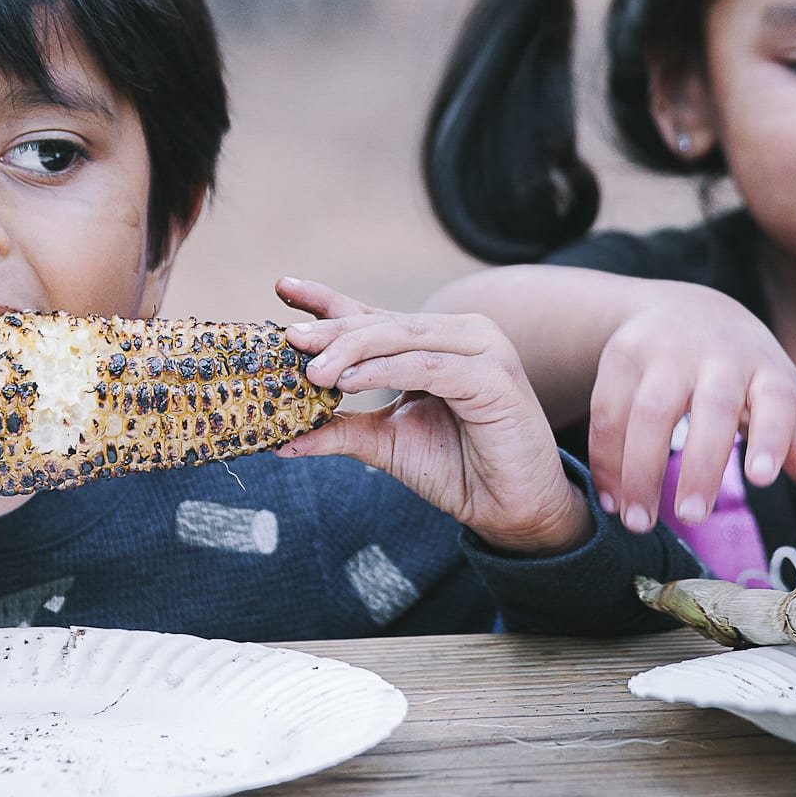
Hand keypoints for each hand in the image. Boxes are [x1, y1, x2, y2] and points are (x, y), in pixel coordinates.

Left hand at [276, 279, 591, 557]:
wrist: (513, 508)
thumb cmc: (460, 469)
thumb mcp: (388, 443)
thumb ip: (343, 430)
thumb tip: (283, 439)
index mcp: (434, 344)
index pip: (373, 315)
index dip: (328, 301)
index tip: (283, 288)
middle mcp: (461, 335)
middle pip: (383, 323)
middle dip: (333, 330)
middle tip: (290, 341)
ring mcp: (483, 350)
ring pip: (403, 337)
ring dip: (353, 351)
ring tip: (314, 371)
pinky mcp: (494, 376)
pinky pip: (427, 366)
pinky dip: (386, 371)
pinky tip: (350, 382)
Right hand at [588, 284, 795, 534]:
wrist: (686, 308)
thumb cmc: (745, 373)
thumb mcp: (783, 402)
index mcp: (767, 370)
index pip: (777, 400)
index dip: (772, 437)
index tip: (761, 477)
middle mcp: (718, 355)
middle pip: (709, 408)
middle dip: (699, 463)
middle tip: (691, 517)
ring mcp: (666, 351)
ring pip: (649, 409)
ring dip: (639, 469)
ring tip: (638, 520)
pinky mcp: (622, 355)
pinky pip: (608, 409)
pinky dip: (607, 458)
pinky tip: (611, 498)